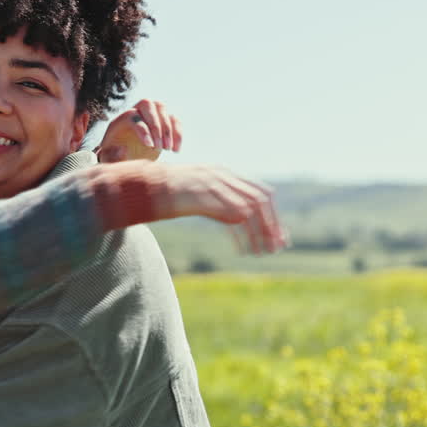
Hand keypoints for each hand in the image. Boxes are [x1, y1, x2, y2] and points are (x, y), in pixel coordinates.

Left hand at [96, 99, 180, 162]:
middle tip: (160, 147)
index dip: (143, 129)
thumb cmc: (115, 158)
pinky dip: (177, 133)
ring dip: (168, 129)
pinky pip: (173, 119)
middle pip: (147, 104)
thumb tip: (123, 148)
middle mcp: (135, 112)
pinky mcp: (162, 122)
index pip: (132, 115)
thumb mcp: (110, 160)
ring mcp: (149, 114)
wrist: (125, 159)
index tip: (149, 146)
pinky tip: (175, 150)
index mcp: (120, 120)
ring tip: (168, 149)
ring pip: (161, 108)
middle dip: (156, 126)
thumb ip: (112, 156)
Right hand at [151, 165, 287, 254]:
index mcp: (226, 174)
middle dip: (273, 224)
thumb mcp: (199, 195)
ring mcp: (217, 186)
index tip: (279, 234)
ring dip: (262, 232)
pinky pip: (234, 218)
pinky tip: (244, 250)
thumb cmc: (170, 193)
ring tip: (263, 252)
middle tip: (278, 245)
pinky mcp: (209, 198)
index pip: (262, 191)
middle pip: (262, 199)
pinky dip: (243, 236)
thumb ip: (219, 202)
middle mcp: (225, 177)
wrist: (148, 187)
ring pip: (252, 209)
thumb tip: (239, 220)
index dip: (273, 214)